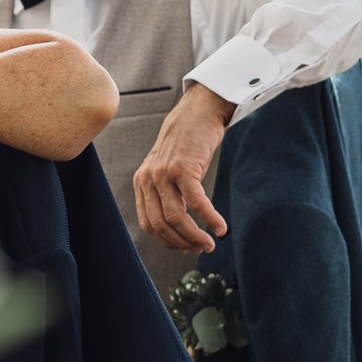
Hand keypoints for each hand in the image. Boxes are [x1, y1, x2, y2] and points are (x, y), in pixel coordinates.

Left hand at [133, 83, 233, 252]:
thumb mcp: (167, 170)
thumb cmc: (187, 144)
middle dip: (182, 242)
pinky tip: (219, 227)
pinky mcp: (183, 167)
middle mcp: (148, 178)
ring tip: (210, 243)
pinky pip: (196, 202)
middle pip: (161, 224)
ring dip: (195, 236)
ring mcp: (164, 173)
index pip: (148, 222)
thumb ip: (166, 193)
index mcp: (142, 182)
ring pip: (176, 217)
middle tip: (201, 249)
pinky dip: (209, 218)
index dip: (166, 240)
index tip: (185, 248)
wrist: (197, 112)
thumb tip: (179, 228)